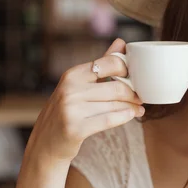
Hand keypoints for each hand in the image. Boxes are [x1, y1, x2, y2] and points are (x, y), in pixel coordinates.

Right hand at [25, 39, 143, 164]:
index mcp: (73, 74)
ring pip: (115, 104)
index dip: (129, 70)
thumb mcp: (79, 85)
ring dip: (132, 107)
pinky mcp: (75, 128)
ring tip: (140, 109)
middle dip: (134, 93)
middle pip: (117, 86)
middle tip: (142, 98)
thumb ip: (102, 64)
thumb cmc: (67, 112)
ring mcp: (71, 109)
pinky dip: (124, 117)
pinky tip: (131, 115)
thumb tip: (121, 42)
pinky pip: (109, 119)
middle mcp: (70, 89)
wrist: (45, 144)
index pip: (111, 63)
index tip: (137, 78)